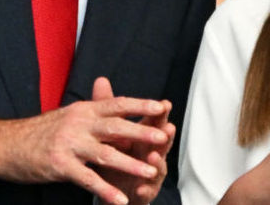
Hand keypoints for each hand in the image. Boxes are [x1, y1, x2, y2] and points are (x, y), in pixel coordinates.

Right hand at [0, 83, 171, 204]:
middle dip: (143, 132)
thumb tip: (123, 122)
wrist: (5, 144)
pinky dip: (105, 191)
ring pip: (106, 155)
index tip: (162, 106)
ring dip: (131, 164)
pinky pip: (88, 180)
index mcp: (84, 109)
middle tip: (164, 137)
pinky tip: (120, 200)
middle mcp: (78, 124)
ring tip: (151, 172)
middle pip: (116, 127)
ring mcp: (69, 145)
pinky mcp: (60, 166)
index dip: (140, 104)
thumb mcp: (70, 116)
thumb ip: (96, 118)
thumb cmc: (40, 131)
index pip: (117, 103)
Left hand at [91, 77, 174, 204]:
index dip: (160, 113)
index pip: (154, 121)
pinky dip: (144, 188)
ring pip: (158, 165)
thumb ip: (107, 107)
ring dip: (156, 161)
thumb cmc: (117, 155)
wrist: (115, 188)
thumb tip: (100, 79)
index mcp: (144, 135)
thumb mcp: (111, 131)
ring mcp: (151, 171)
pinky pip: (147, 189)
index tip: (164, 103)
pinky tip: (140, 187)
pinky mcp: (145, 189)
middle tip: (168, 128)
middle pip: (162, 141)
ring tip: (152, 157)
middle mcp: (152, 151)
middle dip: (165, 135)